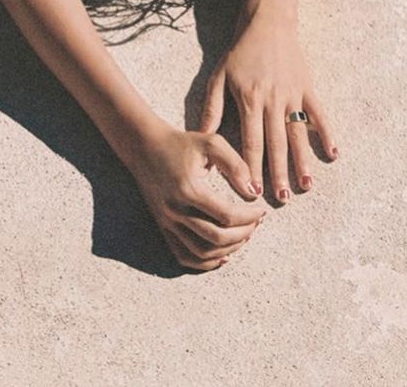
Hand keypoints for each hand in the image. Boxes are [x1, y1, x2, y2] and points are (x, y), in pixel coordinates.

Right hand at [126, 124, 270, 270]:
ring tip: (244, 237)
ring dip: (228, 250)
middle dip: (243, 234)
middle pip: (217, 238)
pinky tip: (222, 256)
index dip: (249, 217)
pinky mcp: (163, 227)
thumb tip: (253, 192)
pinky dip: (204, 263)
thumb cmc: (181, 143)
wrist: (145, 147)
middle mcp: (176, 210)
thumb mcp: (211, 143)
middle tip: (256, 224)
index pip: (227, 215)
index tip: (262, 211)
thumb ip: (236, 165)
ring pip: (202, 253)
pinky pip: (184, 256)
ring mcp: (167, 222)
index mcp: (190, 189)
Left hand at [198, 7, 337, 201]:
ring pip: (298, 134)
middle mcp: (273, 101)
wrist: (268, 23)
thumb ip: (212, 107)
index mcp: (250, 100)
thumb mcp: (219, 76)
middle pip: (276, 143)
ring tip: (306, 185)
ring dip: (303, 160)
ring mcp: (293, 95)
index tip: (253, 191)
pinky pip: (319, 114)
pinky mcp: (308, 88)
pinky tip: (334, 154)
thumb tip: (201, 136)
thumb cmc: (240, 52)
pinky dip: (328, 133)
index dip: (251, 168)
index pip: (251, 142)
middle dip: (279, 173)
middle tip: (283, 198)